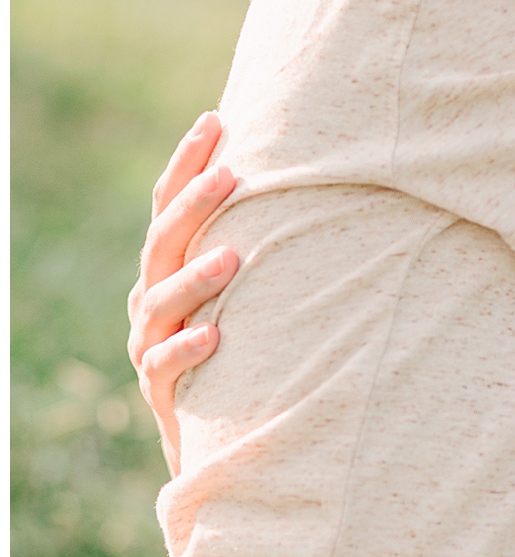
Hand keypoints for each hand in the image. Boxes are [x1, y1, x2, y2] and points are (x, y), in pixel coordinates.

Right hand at [127, 112, 239, 472]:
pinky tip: (215, 335)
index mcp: (169, 268)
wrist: (229, 437)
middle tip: (230, 171)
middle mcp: (152, 300)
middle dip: (194, 205)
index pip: (170, 205)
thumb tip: (322, 179)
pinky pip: (165, 366)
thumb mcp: (254, 293)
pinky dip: (188, 348)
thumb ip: (266, 244)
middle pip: (163, 243)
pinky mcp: (162, 392)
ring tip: (231, 257)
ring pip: (160, 302)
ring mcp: (151, 345)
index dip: (187, 163)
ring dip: (195, 277)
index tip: (217, 119)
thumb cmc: (251, 351)